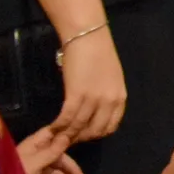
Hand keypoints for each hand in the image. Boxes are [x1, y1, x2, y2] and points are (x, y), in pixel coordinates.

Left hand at [15, 124, 85, 173]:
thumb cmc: (17, 172)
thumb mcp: (36, 162)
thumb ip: (52, 150)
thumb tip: (68, 135)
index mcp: (35, 142)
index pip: (54, 132)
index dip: (67, 131)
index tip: (83, 132)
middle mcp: (37, 150)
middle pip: (58, 150)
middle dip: (70, 160)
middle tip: (82, 171)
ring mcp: (36, 162)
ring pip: (57, 162)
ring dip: (68, 170)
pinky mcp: (36, 173)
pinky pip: (52, 172)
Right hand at [53, 25, 125, 142]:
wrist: (87, 35)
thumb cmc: (98, 52)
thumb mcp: (111, 77)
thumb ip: (107, 95)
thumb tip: (95, 111)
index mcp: (120, 97)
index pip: (111, 127)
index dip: (97, 134)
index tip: (85, 134)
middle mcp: (109, 101)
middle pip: (95, 131)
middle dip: (82, 137)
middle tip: (69, 138)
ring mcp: (94, 99)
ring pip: (79, 127)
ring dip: (68, 134)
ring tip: (58, 137)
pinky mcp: (76, 95)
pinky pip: (67, 118)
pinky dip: (59, 126)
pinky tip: (52, 128)